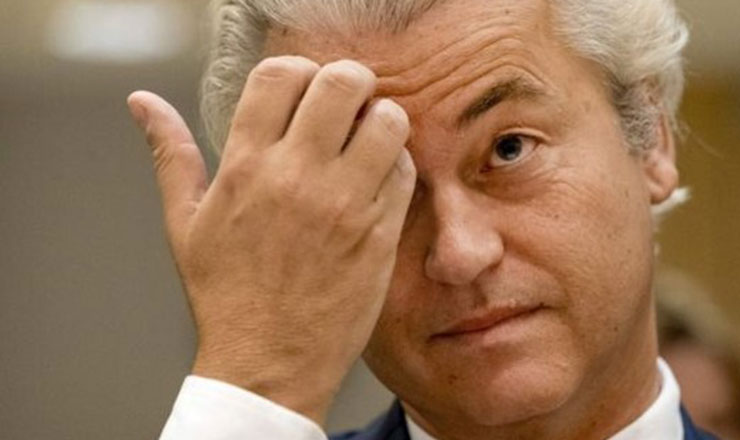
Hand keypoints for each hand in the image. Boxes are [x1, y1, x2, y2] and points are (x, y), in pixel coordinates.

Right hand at [127, 57, 415, 423]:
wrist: (268, 364)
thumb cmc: (226, 295)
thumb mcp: (185, 223)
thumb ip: (170, 153)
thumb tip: (143, 103)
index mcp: (245, 166)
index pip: (281, 75)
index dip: (298, 72)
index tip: (302, 93)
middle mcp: (298, 177)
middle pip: (344, 82)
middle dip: (349, 83)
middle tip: (344, 107)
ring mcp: (345, 205)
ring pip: (389, 121)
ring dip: (381, 122)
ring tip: (365, 143)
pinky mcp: (380, 233)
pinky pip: (405, 171)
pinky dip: (397, 165)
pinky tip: (377, 182)